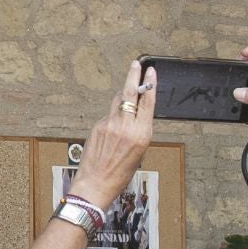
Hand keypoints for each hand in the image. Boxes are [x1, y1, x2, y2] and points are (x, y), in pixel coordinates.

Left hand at [68, 59, 155, 205]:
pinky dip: (112, 117)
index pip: (148, 102)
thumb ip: (138, 129)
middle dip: (134, 75)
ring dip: (123, 96)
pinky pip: (108, 115)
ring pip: (118, 101)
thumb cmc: (120, 173)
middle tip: (136, 64)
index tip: (151, 73)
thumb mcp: (139, 152)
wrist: (96, 183)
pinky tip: (111, 130)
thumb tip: (135, 112)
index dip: (150, 85)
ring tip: (126, 95)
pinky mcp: (98, 126)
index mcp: (141, 134)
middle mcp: (126, 126)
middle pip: (131, 93)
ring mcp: (110, 125)